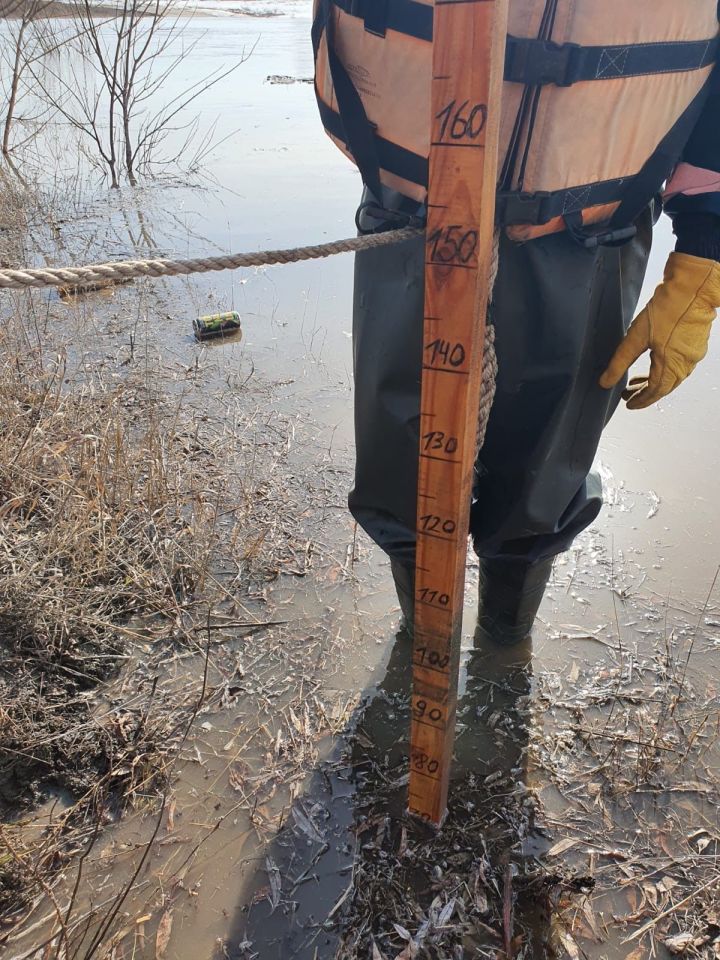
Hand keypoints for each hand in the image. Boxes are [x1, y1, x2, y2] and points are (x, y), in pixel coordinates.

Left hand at [600, 252, 719, 408]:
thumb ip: (619, 362)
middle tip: (627, 394)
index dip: (641, 401)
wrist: (693, 287)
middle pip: (664, 387)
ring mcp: (694, 354)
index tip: (629, 405)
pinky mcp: (696, 343)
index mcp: (670, 365)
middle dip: (645, 393)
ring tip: (636, 381)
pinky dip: (665, 369)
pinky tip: (654, 363)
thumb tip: (604, 383)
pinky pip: (680, 365)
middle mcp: (685, 364)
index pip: (655, 392)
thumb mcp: (635, 338)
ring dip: (654, 381)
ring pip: (673, 376)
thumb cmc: (666, 310)